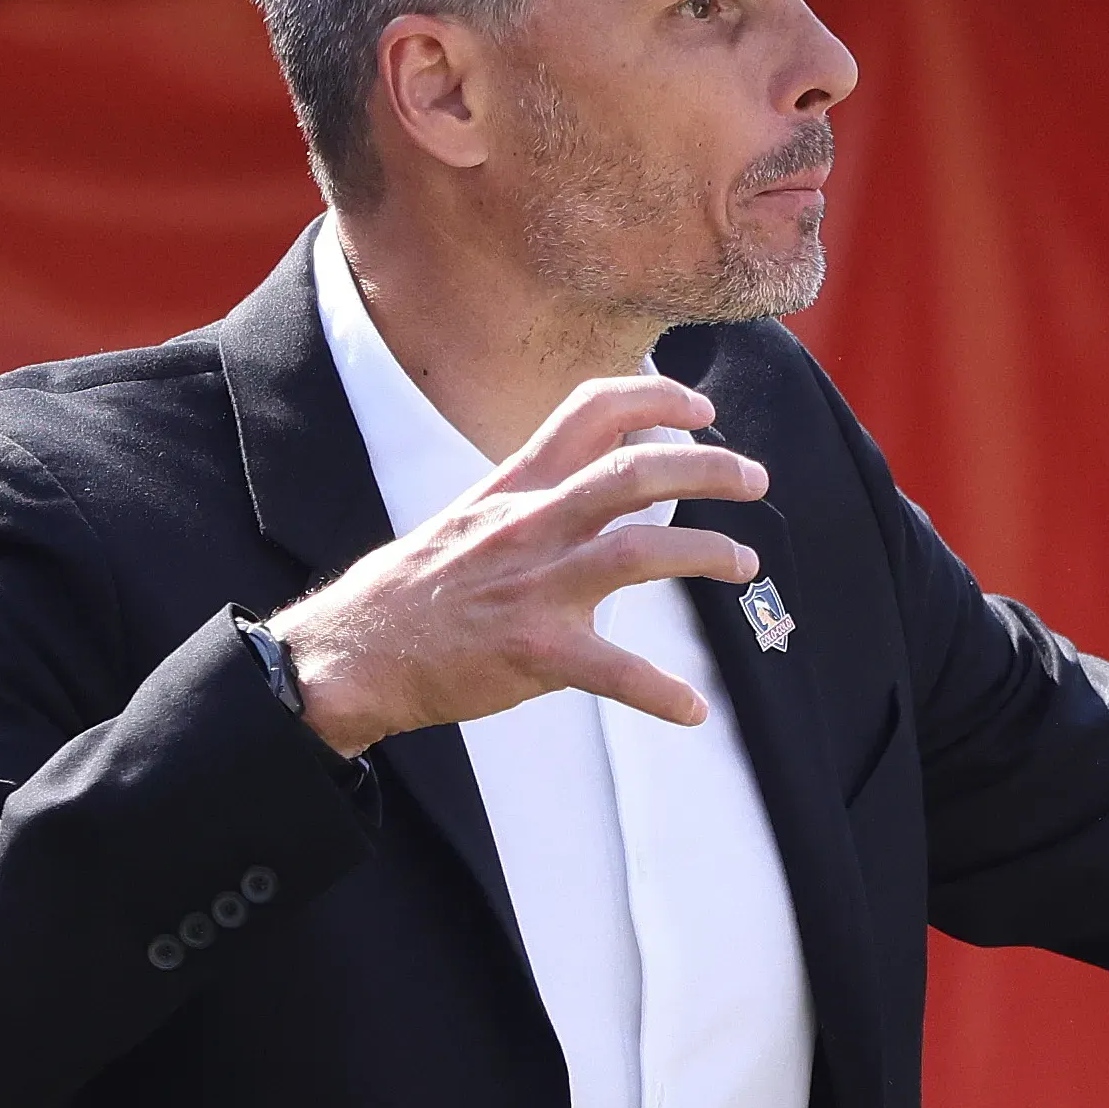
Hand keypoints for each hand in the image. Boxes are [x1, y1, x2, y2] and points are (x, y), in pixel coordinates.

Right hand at [267, 376, 767, 756]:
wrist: (353, 653)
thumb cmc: (415, 590)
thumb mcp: (470, 518)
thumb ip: (535, 499)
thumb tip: (599, 489)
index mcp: (515, 487)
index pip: (589, 411)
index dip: (655, 398)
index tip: (701, 410)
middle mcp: (530, 524)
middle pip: (635, 471)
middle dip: (708, 466)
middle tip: (755, 477)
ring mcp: (535, 587)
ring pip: (642, 551)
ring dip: (708, 552)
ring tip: (745, 563)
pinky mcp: (535, 653)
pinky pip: (615, 670)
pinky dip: (661, 692)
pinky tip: (691, 708)